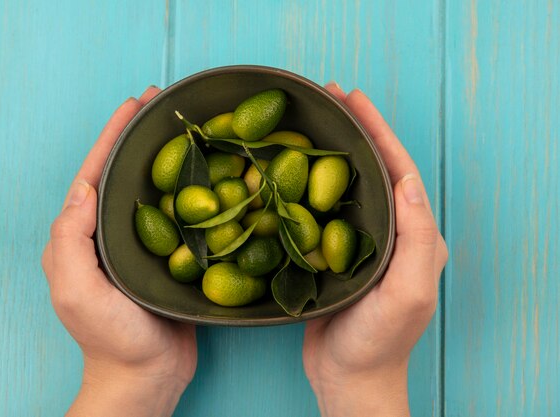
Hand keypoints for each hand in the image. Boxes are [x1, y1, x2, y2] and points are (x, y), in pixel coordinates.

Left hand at [41, 87, 196, 416]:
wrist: (147, 375)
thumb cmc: (110, 337)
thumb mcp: (77, 290)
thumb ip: (71, 239)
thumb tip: (84, 187)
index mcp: (84, 234)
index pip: (96, 174)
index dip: (113, 136)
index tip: (134, 104)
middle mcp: (111, 233)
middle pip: (125, 174)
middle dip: (141, 136)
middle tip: (163, 104)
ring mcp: (142, 244)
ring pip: (154, 190)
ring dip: (168, 157)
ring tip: (190, 129)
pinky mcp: (170, 256)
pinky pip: (180, 215)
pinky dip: (193, 190)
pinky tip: (212, 174)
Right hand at [302, 85, 447, 416]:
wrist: (348, 376)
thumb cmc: (380, 340)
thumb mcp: (409, 291)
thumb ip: (417, 237)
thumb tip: (408, 180)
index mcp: (414, 234)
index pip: (398, 169)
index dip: (377, 130)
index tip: (352, 98)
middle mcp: (391, 231)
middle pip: (372, 168)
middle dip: (353, 129)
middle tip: (326, 97)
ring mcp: (360, 240)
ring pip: (346, 184)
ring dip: (330, 149)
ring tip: (308, 121)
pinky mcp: (334, 252)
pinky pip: (322, 208)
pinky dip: (308, 182)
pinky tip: (289, 168)